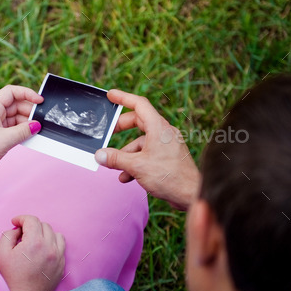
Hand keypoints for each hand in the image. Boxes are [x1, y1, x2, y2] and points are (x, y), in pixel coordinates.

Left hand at [0, 85, 42, 172]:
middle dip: (29, 111)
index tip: (39, 101)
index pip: (11, 92)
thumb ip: (23, 131)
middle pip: (15, 105)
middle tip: (41, 121)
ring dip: (26, 122)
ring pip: (15, 117)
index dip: (27, 93)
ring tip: (36, 131)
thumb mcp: (5, 140)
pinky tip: (28, 136)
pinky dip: (21, 130)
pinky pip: (12, 127)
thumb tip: (36, 125)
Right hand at [0, 215, 64, 290]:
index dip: (21, 218)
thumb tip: (18, 230)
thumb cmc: (9, 277)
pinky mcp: (61, 266)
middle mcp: (49, 247)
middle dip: (32, 226)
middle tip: (22, 234)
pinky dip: (53, 244)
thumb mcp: (1, 252)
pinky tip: (43, 250)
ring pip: (56, 234)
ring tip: (34, 241)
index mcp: (34, 242)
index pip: (32, 220)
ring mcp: (58, 257)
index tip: (14, 223)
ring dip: (44, 233)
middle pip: (44, 225)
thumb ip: (8, 234)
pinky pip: (61, 247)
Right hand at [95, 89, 199, 210]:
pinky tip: (127, 176)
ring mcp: (167, 145)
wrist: (191, 194)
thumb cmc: (170, 177)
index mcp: (158, 128)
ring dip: (126, 153)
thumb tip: (99, 155)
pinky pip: (147, 154)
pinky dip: (135, 162)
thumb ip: (115, 159)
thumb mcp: (136, 166)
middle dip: (120, 129)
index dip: (123, 98)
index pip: (139, 104)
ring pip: (141, 142)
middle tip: (107, 132)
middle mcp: (164, 133)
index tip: (111, 95)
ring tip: (115, 166)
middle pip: (138, 122)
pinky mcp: (167, 158)